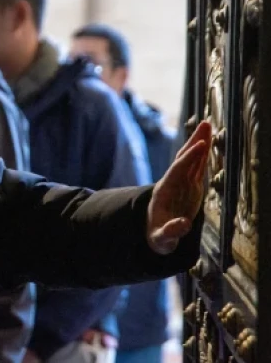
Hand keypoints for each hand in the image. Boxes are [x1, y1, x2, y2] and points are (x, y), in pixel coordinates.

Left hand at [147, 120, 210, 253]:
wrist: (155, 234)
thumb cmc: (158, 237)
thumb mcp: (161, 239)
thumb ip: (170, 232)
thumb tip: (183, 225)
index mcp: (164, 192)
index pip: (178, 170)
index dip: (189, 158)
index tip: (200, 145)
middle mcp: (173, 183)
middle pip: (183, 159)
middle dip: (194, 142)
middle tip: (205, 123)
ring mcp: (182, 184)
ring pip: (191, 160)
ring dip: (199, 143)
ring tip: (207, 125)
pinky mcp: (190, 187)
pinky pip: (198, 167)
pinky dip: (204, 155)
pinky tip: (208, 143)